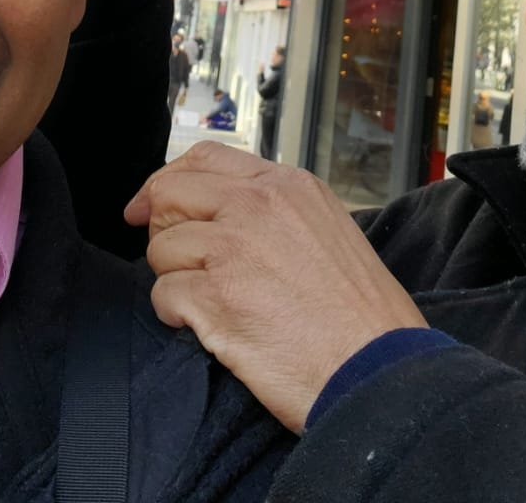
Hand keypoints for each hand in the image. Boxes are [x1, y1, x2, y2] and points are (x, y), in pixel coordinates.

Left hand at [124, 141, 428, 432]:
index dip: (168, 181)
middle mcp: (255, 206)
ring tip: (210, 303)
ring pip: (160, 247)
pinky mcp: (215, 298)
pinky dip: (176, 316)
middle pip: (169, 194)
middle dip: (163, 229)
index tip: (149, 205)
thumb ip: (274, 210)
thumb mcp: (327, 229)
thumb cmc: (361, 314)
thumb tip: (221, 209)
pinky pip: (163, 296)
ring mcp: (233, 249)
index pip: (205, 157)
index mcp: (285, 186)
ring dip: (174, 278)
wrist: (376, 370)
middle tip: (180, 262)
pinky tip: (208, 328)